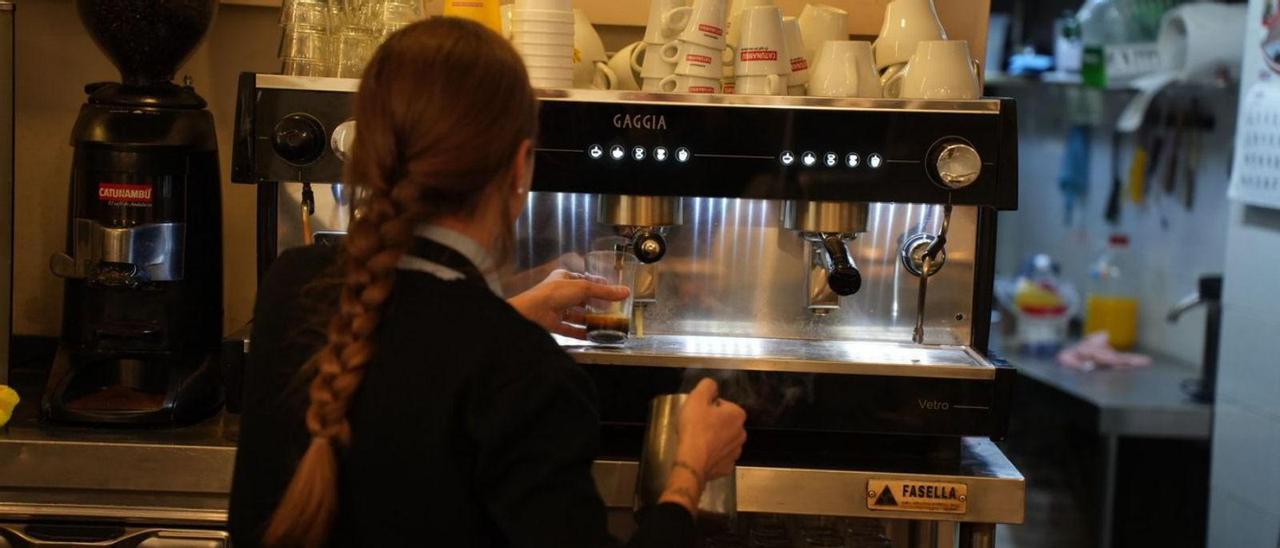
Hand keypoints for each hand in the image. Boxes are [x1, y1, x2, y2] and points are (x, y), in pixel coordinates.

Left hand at [506, 269, 629, 339]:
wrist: (532, 313)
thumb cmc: (553, 293)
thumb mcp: (583, 288)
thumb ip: (604, 292)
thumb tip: (625, 292)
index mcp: (564, 278)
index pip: (584, 280)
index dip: (597, 285)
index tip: (611, 291)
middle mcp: (559, 293)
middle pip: (581, 299)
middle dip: (596, 305)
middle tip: (612, 310)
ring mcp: (556, 309)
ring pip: (577, 315)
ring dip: (590, 320)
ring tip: (606, 324)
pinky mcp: (554, 324)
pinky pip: (571, 329)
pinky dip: (581, 333)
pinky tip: (592, 336)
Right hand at [658, 378, 746, 513]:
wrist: (692, 462)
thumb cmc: (695, 428)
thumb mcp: (697, 398)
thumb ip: (707, 386)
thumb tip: (712, 385)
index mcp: (737, 414)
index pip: (722, 404)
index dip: (708, 407)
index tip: (698, 413)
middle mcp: (741, 433)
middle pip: (724, 422)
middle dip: (713, 422)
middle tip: (696, 426)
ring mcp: (736, 451)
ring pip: (724, 439)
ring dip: (714, 438)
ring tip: (697, 440)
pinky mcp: (728, 466)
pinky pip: (720, 456)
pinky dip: (712, 454)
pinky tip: (701, 454)